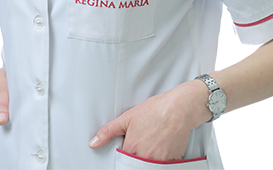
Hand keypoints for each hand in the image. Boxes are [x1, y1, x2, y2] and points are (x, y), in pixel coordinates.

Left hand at [88, 81, 210, 160]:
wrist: (179, 108)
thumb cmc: (156, 110)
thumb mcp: (128, 117)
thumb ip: (108, 131)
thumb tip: (93, 143)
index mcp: (131, 149)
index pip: (122, 163)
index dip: (125, 156)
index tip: (130, 150)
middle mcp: (144, 158)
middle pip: (135, 166)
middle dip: (136, 160)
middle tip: (143, 144)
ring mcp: (158, 162)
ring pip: (148, 167)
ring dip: (148, 160)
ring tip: (152, 145)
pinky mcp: (171, 162)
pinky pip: (162, 167)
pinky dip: (160, 161)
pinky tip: (162, 148)